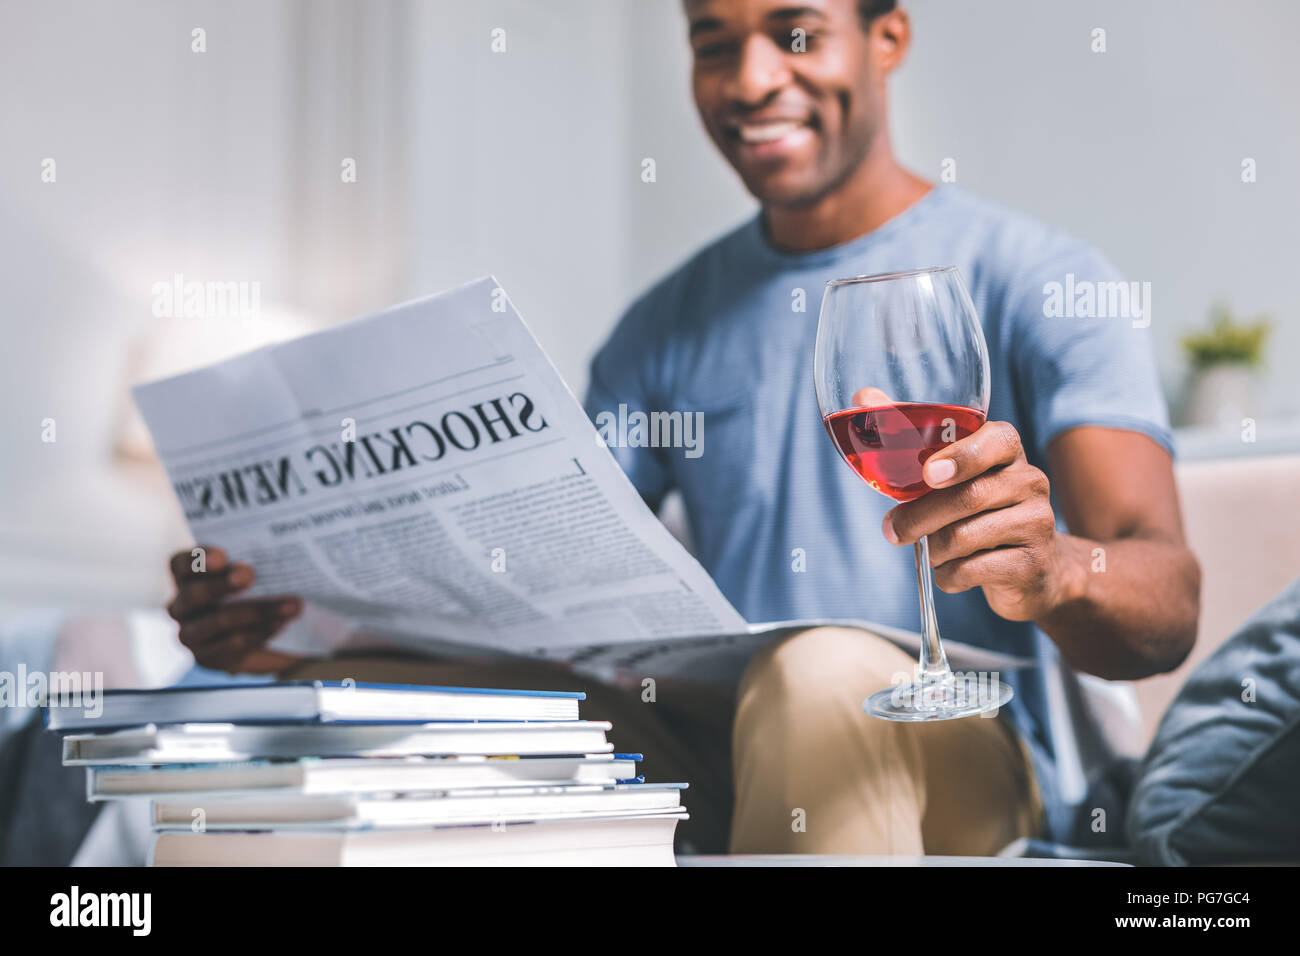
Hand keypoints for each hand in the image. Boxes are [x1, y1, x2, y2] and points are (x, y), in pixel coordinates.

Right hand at [166, 546, 304, 672]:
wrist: (263, 637)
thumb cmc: (256, 592)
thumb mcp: (255, 574)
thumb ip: (256, 564)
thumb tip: (285, 557)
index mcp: (187, 577)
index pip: (180, 564)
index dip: (197, 559)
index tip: (222, 556)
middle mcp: (181, 605)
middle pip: (194, 594)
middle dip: (223, 584)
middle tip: (250, 575)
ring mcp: (190, 634)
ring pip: (217, 621)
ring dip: (256, 612)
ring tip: (290, 606)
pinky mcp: (206, 657)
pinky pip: (232, 644)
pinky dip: (259, 632)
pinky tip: (280, 624)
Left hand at [881, 420, 1080, 621]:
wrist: (1029, 566)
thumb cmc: (973, 509)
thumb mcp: (947, 472)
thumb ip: (908, 434)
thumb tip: (863, 397)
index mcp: (1005, 449)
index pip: (995, 441)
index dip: (961, 457)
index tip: (929, 475)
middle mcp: (1029, 480)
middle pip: (968, 497)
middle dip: (919, 517)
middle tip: (891, 530)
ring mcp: (1037, 522)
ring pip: (964, 537)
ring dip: (933, 549)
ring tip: (933, 550)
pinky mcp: (1032, 563)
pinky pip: (971, 570)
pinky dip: (948, 575)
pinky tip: (952, 570)